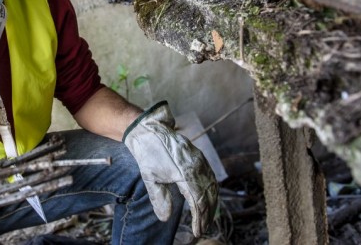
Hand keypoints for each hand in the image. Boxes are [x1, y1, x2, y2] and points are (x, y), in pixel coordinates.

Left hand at [123, 101, 218, 236]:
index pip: (198, 202)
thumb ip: (159, 198)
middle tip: (202, 229)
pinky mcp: (199, 157)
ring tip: (206, 218)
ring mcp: (200, 161)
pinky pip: (210, 177)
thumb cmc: (148, 153)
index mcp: (185, 173)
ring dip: (211, 204)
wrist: (148, 130)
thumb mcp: (149, 178)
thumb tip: (165, 218)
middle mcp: (197, 167)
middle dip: (206, 215)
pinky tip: (208, 199)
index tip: (197, 232)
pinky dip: (211, 191)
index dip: (199, 219)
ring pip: (212, 187)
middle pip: (208, 196)